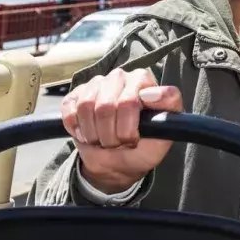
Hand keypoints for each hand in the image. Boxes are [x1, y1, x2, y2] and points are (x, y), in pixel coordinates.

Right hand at [62, 67, 181, 194]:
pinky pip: (69, 110)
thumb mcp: (167, 130)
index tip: (133, 140)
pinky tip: (87, 134)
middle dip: (110, 135)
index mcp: (142, 79)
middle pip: (105, 106)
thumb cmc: (146, 144)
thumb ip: (170, 104)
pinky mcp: (75, 96)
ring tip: (104, 139)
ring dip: (94, 134)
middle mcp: (119, 76)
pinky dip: (77, 129)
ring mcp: (96, 84)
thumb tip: (150, 93)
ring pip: (85, 107)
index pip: (129, 101)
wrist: (118, 162)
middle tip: (117, 143)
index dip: (127, 128)